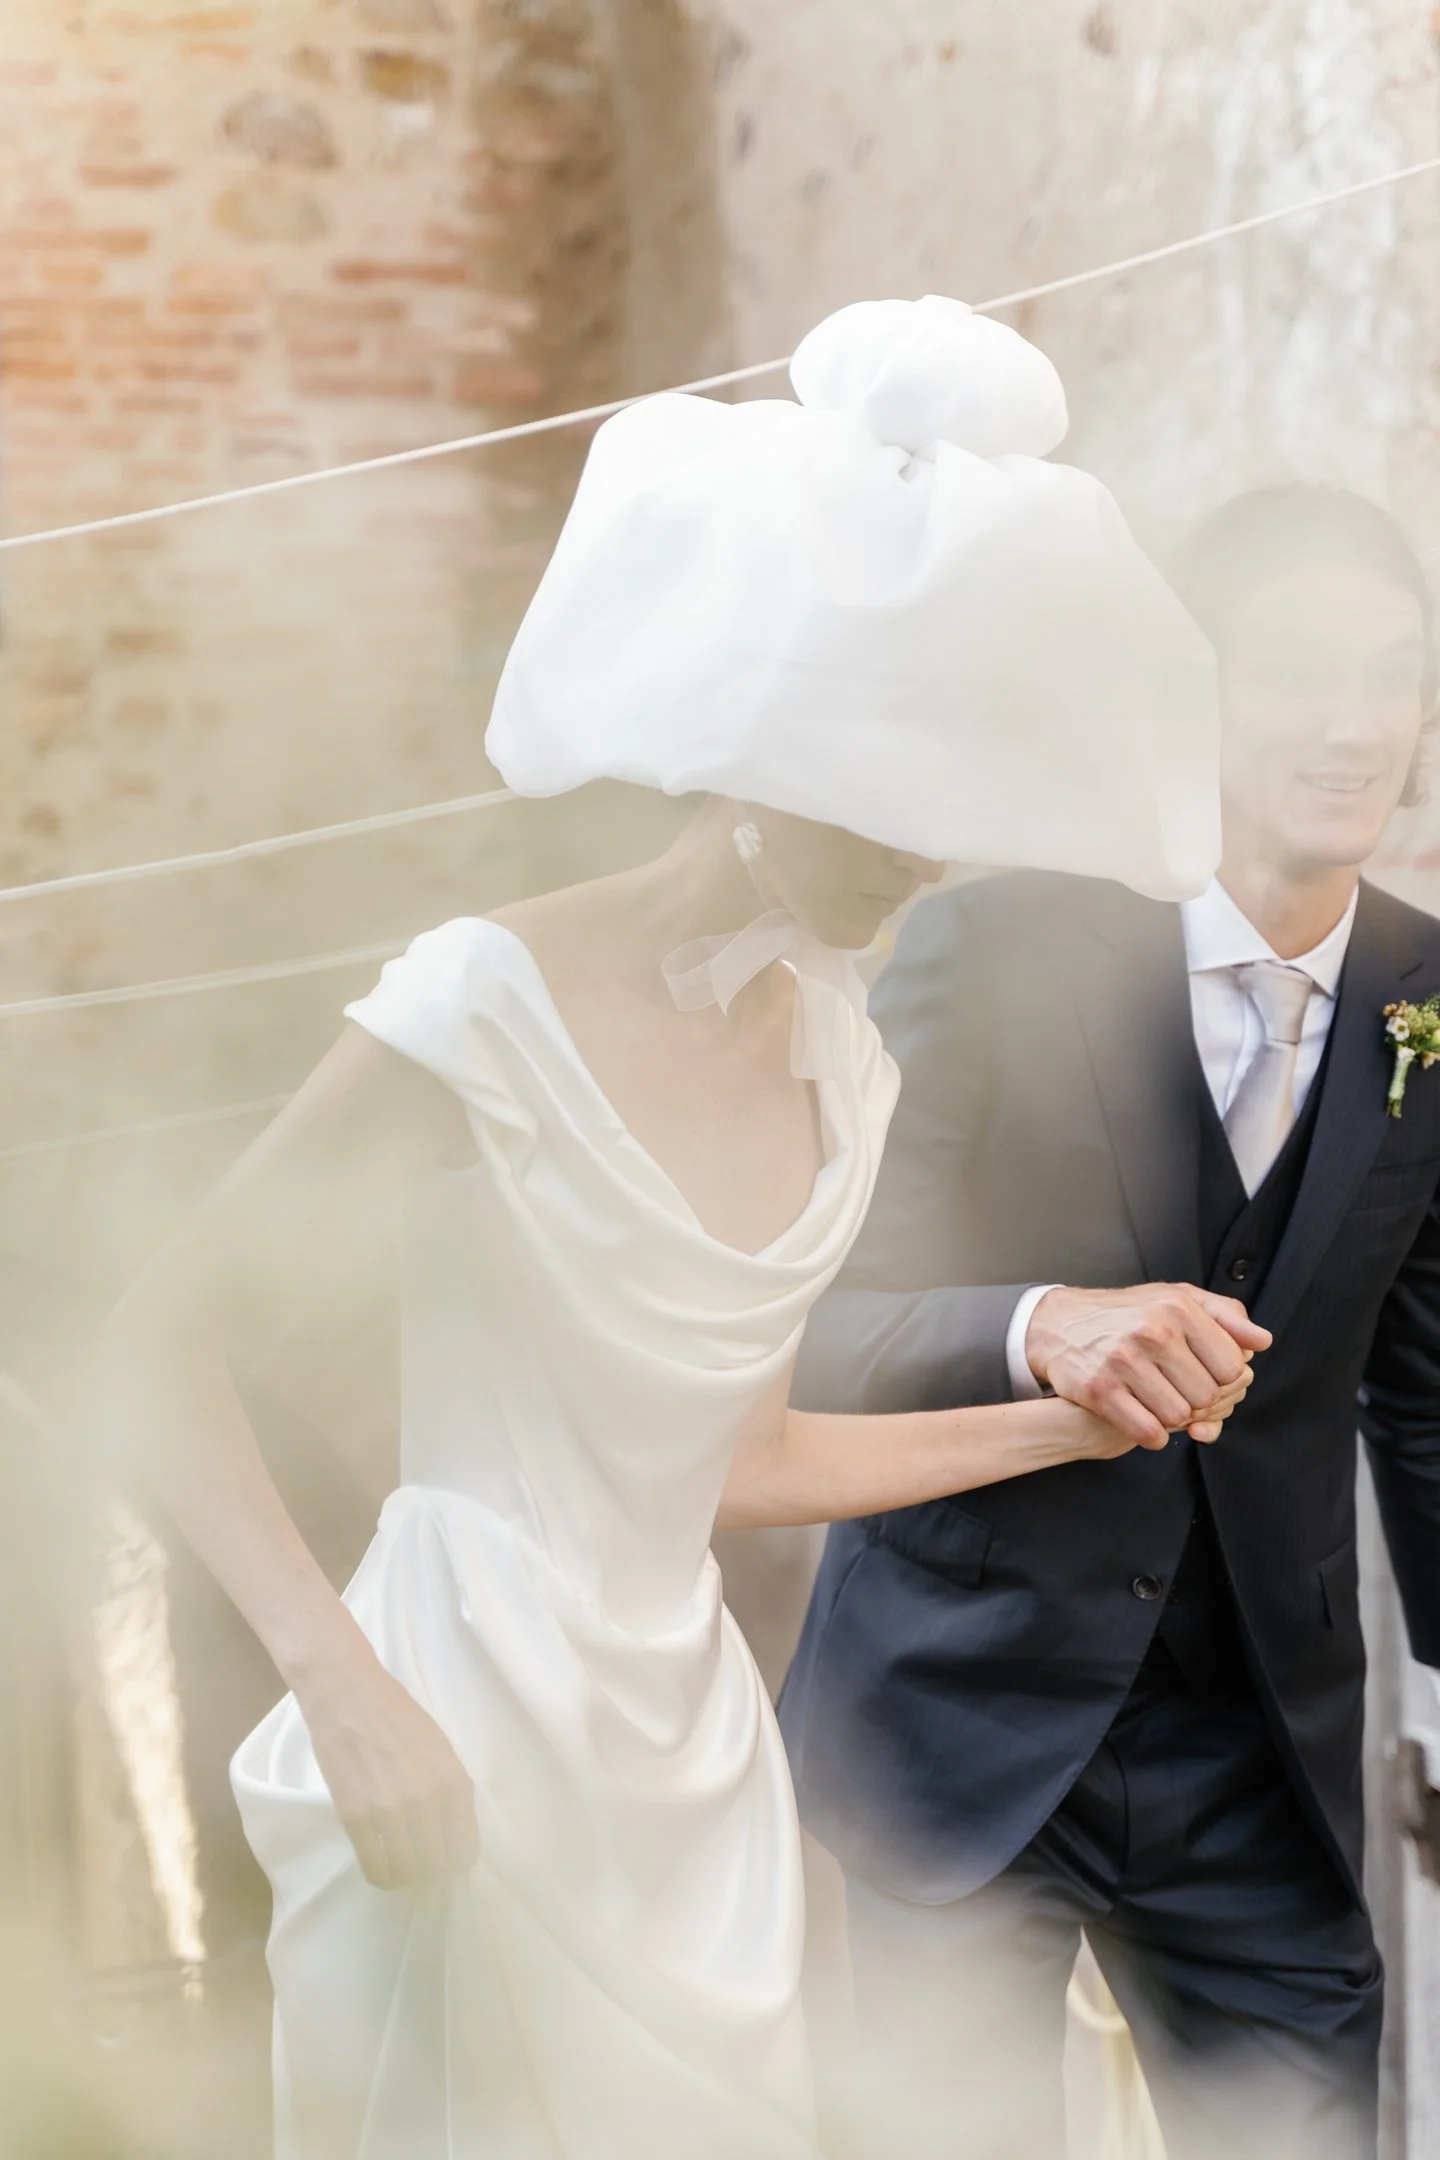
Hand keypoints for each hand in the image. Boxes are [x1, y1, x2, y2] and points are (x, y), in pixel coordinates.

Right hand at [295, 1652, 480, 1888]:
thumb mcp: (441, 1750)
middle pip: (437, 1866)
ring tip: (401, 1864)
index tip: (447, 1858)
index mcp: (454, 1783)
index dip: (457, 1859)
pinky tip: (380, 1865)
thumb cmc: (399, 1715)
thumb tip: (453, 1834)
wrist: (348, 1694)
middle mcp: (427, 1803)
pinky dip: (380, 1873)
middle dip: (433, 1870)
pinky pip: (374, 1867)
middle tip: (423, 1861)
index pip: (466, 1849)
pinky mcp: (354, 1818)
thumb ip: (450, 1792)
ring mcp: (389, 1813)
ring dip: (406, 1875)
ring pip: (406, 1872)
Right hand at [1027, 1282, 1270, 1448]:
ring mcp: (1124, 1361)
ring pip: (1179, 1417)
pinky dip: (1152, 1435)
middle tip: (1180, 1393)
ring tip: (1160, 1403)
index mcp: (1179, 1309)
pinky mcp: (1100, 1390)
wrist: (1060, 1324)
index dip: (1224, 1380)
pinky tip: (1144, 1419)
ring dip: (1173, 1419)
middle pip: (1208, 1396)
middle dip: (1199, 1402)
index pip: (1232, 1368)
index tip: (1205, 1377)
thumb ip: (1225, 1317)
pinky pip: (1148, 1432)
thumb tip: (1262, 1342)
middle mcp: (1153, 1332)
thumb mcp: (1177, 1299)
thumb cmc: (1127, 1313)